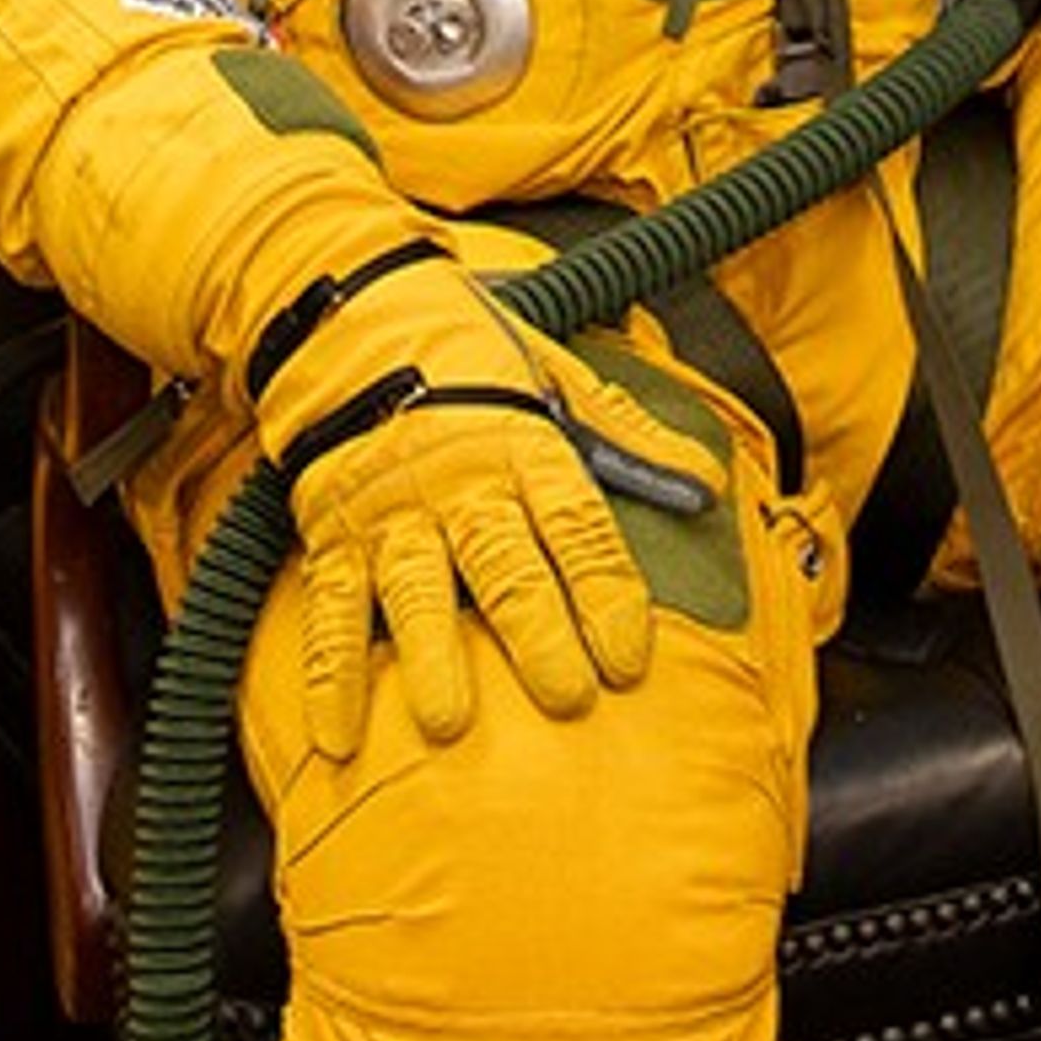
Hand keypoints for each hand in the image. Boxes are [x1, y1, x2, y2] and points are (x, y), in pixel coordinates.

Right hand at [251, 260, 660, 752]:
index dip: (605, 590)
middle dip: (534, 631)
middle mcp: (460, 480)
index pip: (576, 524)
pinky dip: (330, 674)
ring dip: (431, 656)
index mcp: (524, 442)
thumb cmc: (471, 352)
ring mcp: (391, 509)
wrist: (353, 307)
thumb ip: (630, 439)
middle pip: (503, 563)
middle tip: (564, 698)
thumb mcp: (557, 376)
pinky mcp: (334, 530)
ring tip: (448, 722)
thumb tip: (710, 487)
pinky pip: (330, 608)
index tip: (629, 657)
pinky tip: (339, 734)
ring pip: (414, 589)